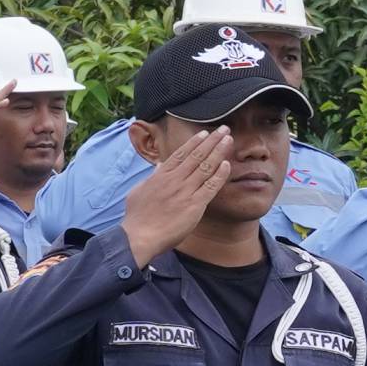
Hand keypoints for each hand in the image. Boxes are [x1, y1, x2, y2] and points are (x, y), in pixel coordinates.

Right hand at [119, 126, 232, 266]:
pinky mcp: (194, 205)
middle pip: (197, 155)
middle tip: (224, 129)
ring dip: (219, 151)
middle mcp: (175, 180)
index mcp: (161, 176)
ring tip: (228, 140)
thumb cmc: (137, 217)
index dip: (194, 142)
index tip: (205, 133)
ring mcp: (185, 191)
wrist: (139, 236)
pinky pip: (211, 187)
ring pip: (206, 167)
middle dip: (212, 140)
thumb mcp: (139, 191)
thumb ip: (153, 178)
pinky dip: (220, 175)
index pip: (181, 153)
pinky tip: (227, 165)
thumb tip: (160, 166)